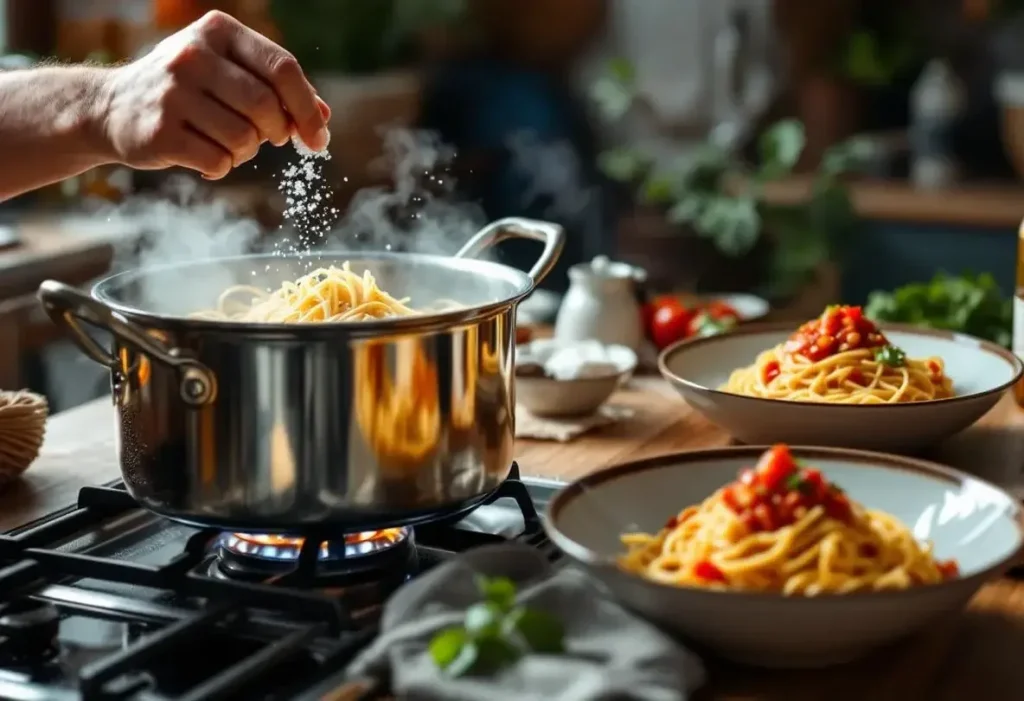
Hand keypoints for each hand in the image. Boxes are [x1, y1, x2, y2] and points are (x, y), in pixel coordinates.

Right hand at [98, 10, 331, 178]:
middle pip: (266, 106)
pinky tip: (202, 154)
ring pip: (245, 139)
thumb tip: (323, 118)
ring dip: (246, 151)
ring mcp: (173, 93)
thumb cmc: (186, 90)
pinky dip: (221, 166)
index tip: (318, 137)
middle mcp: (193, 55)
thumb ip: (276, 89)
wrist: (110, 107)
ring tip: (226, 142)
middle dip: (277, 131)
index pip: (283, 69)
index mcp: (217, 31)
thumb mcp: (227, 72)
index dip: (308, 108)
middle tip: (266, 137)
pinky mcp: (160, 131)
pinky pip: (219, 162)